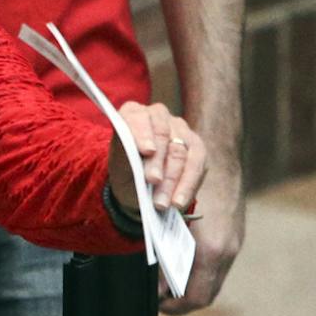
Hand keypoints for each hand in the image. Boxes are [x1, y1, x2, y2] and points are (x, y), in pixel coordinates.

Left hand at [107, 99, 206, 226]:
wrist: (136, 182)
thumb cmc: (125, 168)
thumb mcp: (118, 163)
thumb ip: (128, 157)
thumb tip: (147, 162)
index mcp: (133, 113)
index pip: (139, 118)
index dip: (143, 134)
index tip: (146, 151)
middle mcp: (159, 115)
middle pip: (163, 136)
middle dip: (158, 162)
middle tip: (153, 181)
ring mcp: (180, 129)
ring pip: (180, 152)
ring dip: (172, 180)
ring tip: (163, 202)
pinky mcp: (196, 146)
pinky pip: (197, 165)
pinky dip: (187, 185)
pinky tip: (179, 201)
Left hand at [161, 158, 242, 314]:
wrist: (219, 156)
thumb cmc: (186, 184)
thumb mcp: (168, 220)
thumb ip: (163, 251)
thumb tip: (157, 281)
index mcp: (209, 251)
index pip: (194, 298)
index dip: (173, 307)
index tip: (156, 305)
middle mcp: (225, 252)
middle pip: (204, 295)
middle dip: (180, 302)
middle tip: (158, 299)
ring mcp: (233, 245)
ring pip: (212, 283)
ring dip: (190, 288)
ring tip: (166, 284)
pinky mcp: (234, 238)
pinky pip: (217, 268)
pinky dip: (199, 274)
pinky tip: (181, 265)